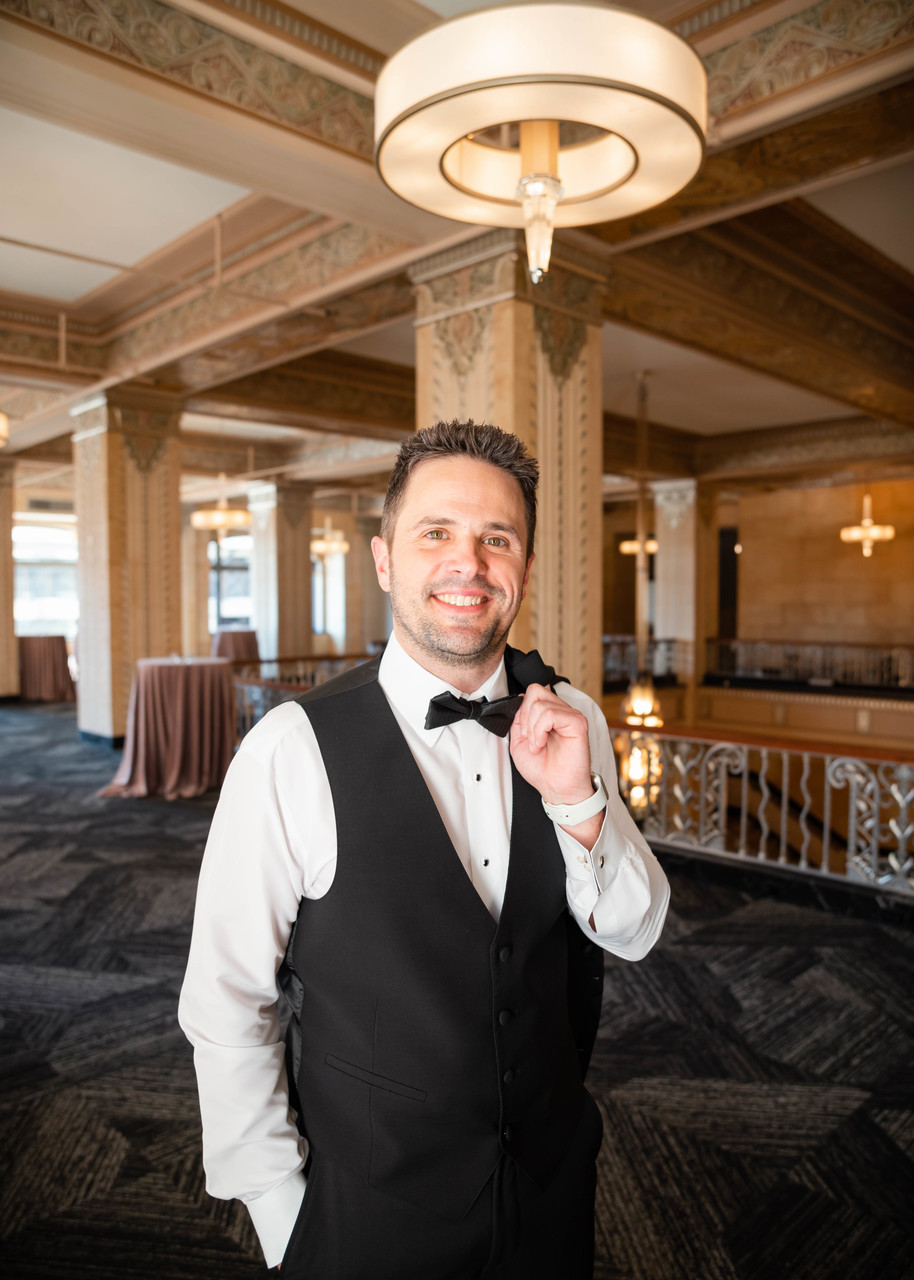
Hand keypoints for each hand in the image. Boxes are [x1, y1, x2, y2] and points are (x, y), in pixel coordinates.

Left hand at [510, 684, 601, 849]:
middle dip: (525, 717)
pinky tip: (542, 744)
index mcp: (549, 714)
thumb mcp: (518, 742)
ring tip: (538, 745)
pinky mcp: (577, 723)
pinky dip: (540, 730)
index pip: (532, 692)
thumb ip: (518, 720)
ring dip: (532, 728)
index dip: (522, 710)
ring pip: (540, 703)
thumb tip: (520, 700)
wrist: (556, 788)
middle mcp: (561, 712)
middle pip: (535, 691)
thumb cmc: (542, 770)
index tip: (523, 732)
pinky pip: (551, 714)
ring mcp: (571, 716)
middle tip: (530, 738)